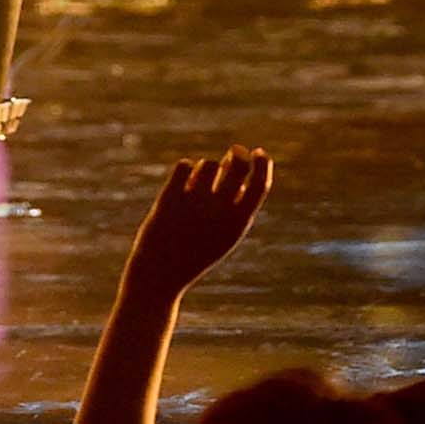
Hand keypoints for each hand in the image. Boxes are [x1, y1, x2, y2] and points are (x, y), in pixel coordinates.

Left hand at [117, 146, 272, 302]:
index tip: (260, 153)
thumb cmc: (197, 249)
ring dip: (205, 169)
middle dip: (238, 154)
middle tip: (236, 152)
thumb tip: (237, 156)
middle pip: (238, 164)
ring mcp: (194, 203)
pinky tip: (181, 186)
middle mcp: (219, 211)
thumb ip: (234, 196)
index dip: (264, 165)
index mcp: (238, 223)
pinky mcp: (170, 197)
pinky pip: (184, 165)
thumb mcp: (223, 228)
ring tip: (197, 186)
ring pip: (207, 164)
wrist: (161, 273)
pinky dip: (185, 171)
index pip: (260, 185)